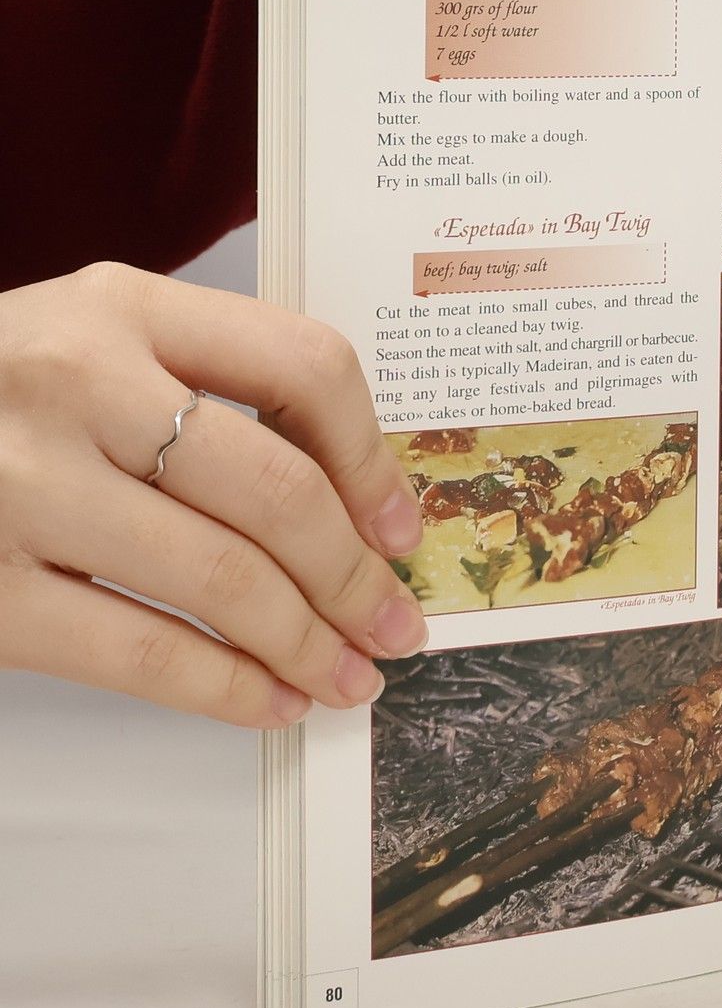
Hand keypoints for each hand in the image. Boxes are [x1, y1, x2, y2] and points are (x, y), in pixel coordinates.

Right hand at [0, 264, 427, 727]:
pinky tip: (266, 700)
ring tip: (347, 675)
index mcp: (121, 307)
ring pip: (222, 577)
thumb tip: (352, 500)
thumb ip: (204, 383)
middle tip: (394, 622)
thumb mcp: (91, 340)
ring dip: (308, 642)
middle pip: (275, 486)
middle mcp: (75, 383)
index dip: (373, 456)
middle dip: (356, 573)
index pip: (303, 364)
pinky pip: (139, 649)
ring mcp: (20, 486)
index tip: (399, 524)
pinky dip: (223, 688)